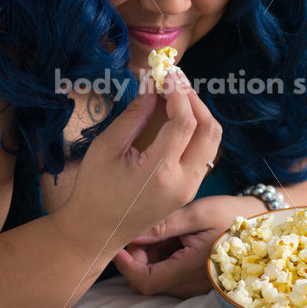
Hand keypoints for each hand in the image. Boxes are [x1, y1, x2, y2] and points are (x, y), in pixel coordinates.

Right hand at [58, 70, 222, 251]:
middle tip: (175, 81)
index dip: (178, 93)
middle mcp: (184, 182)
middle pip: (209, 129)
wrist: (96, 232)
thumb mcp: (106, 148)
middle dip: (195, 99)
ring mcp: (190, 188)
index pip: (185, 123)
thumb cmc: (94, 190)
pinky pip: (205, 153)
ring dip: (200, 113)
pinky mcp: (189, 190)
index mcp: (160, 172)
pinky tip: (179, 117)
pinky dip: (198, 130)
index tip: (166, 75)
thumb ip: (133, 116)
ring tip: (177, 95)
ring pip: (213, 141)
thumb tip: (153, 87)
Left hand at [112, 194, 266, 297]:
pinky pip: (170, 271)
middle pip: (148, 279)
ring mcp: (193, 283)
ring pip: (158, 275)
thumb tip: (133, 233)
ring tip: (165, 226)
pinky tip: (174, 233)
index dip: (126, 264)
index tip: (121, 241)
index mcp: (189, 270)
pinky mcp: (196, 277)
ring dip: (152, 253)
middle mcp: (189, 284)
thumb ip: (164, 225)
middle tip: (146, 226)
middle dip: (139, 254)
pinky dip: (164, 254)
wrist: (261, 222)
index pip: (144, 281)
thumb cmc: (232, 215)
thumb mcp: (198, 213)